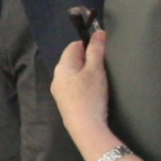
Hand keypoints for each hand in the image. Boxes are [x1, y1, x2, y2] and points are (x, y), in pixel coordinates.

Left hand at [50, 30, 113, 152]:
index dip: (87, 44)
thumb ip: (96, 51)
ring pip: (73, 74)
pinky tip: (93, 90)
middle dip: (87, 58)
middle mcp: (56, 78)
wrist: (85, 127)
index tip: (102, 48)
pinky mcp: (65, 103)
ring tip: (100, 77)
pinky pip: (73, 86)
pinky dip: (83, 84)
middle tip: (103, 64)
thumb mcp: (95, 70)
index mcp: (62, 67)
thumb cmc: (90, 95)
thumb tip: (98, 32)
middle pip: (72, 60)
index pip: (73, 46)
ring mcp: (59, 92)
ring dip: (86, 72)